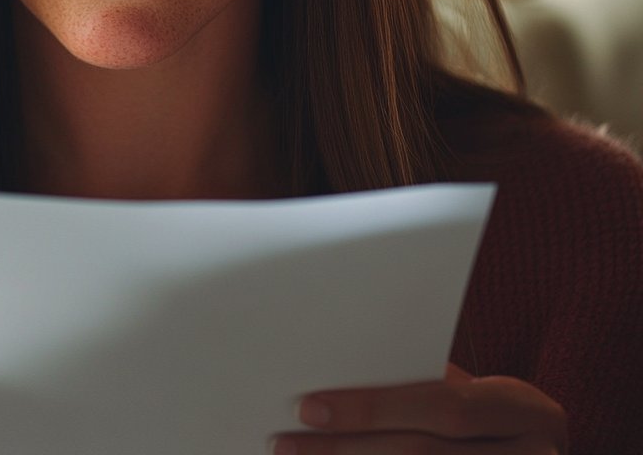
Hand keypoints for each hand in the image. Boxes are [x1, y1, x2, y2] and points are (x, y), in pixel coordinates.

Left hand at [271, 363, 566, 453]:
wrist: (537, 453)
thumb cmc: (489, 414)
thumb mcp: (473, 393)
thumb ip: (422, 385)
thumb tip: (334, 378)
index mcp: (526, 412)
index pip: (443, 405)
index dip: (374, 407)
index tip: (310, 406)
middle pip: (424, 454)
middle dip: (348, 447)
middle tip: (287, 441)